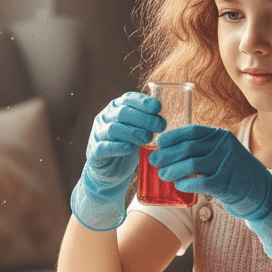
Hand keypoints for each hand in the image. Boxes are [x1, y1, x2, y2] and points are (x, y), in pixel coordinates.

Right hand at [70, 92, 165, 231]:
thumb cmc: (129, 146)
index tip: (159, 107)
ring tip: (148, 138)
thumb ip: (150, 122)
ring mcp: (98, 135)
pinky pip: (103, 147)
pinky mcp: (94, 153)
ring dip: (133, 132)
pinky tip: (130, 148)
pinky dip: (117, 147)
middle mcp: (105, 118)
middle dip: (143, 118)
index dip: (143, 102)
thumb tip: (177, 117)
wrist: (110, 172)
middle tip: (160, 126)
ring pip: (113, 129)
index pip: (128, 99)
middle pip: (122, 113)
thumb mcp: (139, 131)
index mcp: (116, 108)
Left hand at [150, 124, 271, 260]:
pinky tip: (178, 185)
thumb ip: (204, 149)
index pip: (192, 131)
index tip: (159, 142)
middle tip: (153, 161)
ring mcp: (226, 164)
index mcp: (221, 136)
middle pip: (188, 148)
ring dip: (172, 170)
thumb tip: (170, 151)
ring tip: (162, 175)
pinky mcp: (226, 183)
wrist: (263, 193)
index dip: (173, 136)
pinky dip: (185, 184)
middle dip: (166, 154)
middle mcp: (224, 146)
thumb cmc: (236, 173)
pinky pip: (199, 182)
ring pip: (191, 165)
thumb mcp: (223, 153)